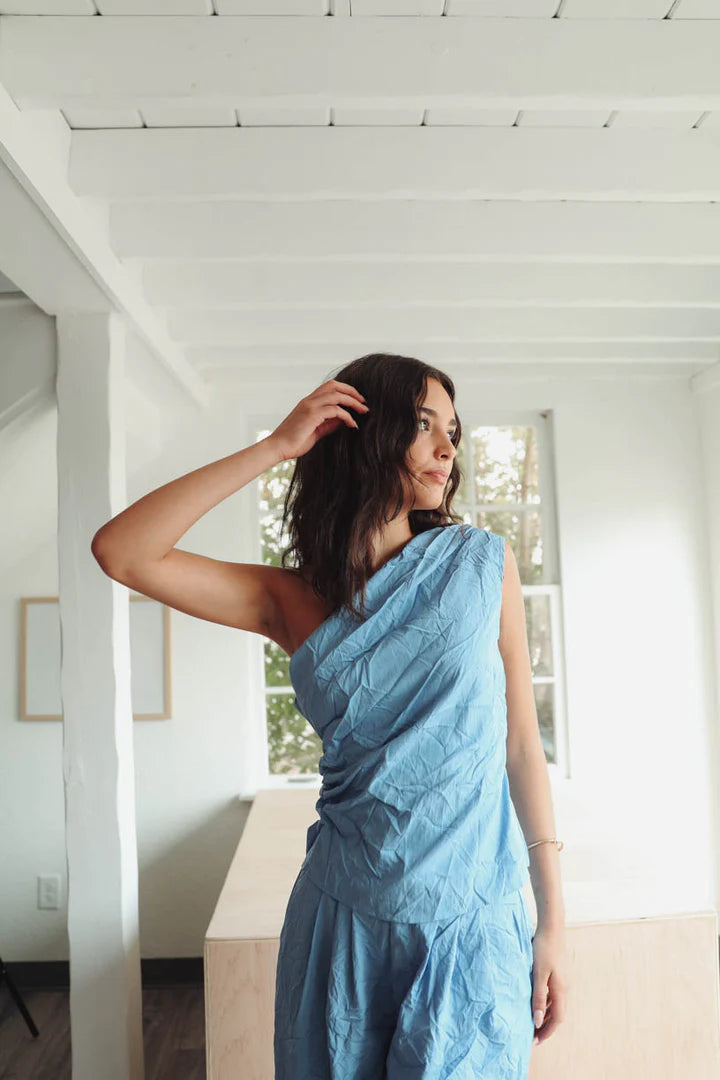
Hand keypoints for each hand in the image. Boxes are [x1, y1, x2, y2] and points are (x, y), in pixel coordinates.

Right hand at [266, 379, 369, 461]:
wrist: (277, 448)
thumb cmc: (293, 443)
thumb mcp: (316, 432)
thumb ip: (328, 424)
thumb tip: (343, 420)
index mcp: (308, 402)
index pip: (329, 387)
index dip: (345, 390)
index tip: (357, 400)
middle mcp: (309, 401)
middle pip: (334, 385)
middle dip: (352, 391)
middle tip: (364, 402)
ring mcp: (310, 406)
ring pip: (337, 395)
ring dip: (353, 402)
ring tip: (364, 411)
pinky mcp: (312, 415)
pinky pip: (336, 410)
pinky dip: (347, 416)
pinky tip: (352, 424)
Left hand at [530, 924, 567, 1045]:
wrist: (552, 927)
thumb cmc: (543, 949)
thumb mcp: (538, 974)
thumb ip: (538, 998)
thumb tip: (538, 1021)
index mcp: (561, 990)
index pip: (557, 1019)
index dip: (547, 1032)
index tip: (536, 1041)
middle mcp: (565, 988)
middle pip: (558, 1014)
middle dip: (546, 1026)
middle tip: (532, 1035)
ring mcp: (562, 981)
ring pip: (556, 1005)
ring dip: (546, 1015)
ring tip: (532, 1022)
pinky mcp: (558, 974)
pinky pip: (553, 995)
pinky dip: (546, 1003)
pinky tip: (536, 1002)